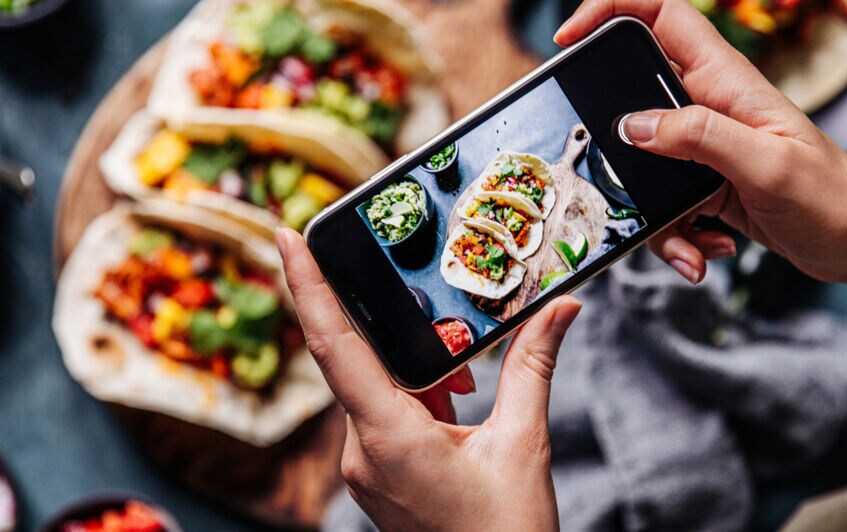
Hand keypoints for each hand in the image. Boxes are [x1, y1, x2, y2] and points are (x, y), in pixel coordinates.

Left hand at [277, 228, 580, 530]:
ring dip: (418, 372)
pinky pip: (382, 416)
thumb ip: (532, 368)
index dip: (308, 285)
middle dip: (398, 330)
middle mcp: (361, 451)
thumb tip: (558, 310)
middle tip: (429, 311)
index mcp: (388, 437)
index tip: (289, 235)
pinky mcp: (376, 477)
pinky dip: (416, 399)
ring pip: (375, 389)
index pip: (335, 345)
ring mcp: (364, 468)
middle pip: (360, 360)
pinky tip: (456, 409)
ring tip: (466, 388)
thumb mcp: (523, 444)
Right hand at [556, 0, 846, 329]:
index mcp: (727, 82)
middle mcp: (712, 108)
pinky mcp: (708, 186)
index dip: (612, 11)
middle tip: (612, 174)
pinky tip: (709, 251)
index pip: (662, 17)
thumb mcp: (764, 164)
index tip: (572, 39)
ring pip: (646, 165)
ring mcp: (707, 149)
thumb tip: (633, 125)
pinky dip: (679, 236)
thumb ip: (698, 137)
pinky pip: (667, 205)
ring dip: (657, 214)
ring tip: (692, 243)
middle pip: (636, 99)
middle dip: (618, 144)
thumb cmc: (834, 198)